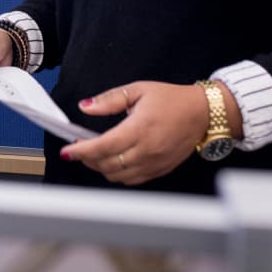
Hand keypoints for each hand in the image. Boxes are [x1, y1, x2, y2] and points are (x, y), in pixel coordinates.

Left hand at [64, 80, 223, 185]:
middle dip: (87, 158)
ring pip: (116, 175)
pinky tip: (114, 162)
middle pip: (105, 164)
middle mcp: (147, 149)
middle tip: (80, 148)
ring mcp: (154, 162)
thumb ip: (110, 100)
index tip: (68, 151)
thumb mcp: (139, 90)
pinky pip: (131, 180)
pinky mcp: (160, 170)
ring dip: (101, 167)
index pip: (102, 146)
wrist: (203, 112)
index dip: (81, 151)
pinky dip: (117, 174)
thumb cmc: (173, 100)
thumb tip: (86, 106)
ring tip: (96, 154)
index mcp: (140, 128)